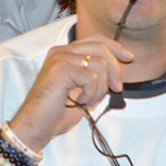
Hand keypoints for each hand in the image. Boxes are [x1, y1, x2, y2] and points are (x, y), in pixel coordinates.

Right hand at [8, 33, 134, 150]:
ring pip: (99, 64)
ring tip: (88, 100)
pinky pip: (91, 77)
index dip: (115, 46)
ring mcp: (60, 58)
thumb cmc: (57, 112)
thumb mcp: (83, 90)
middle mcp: (61, 51)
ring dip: (100, 88)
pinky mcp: (61, 68)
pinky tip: (79, 101)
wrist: (37, 126)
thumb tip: (117, 70)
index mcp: (65, 53)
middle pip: (101, 47)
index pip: (96, 39)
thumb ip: (96, 76)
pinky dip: (91, 93)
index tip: (129, 58)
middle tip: (116, 88)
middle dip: (115, 69)